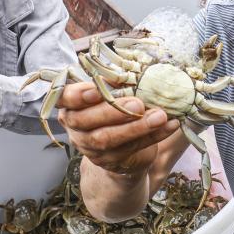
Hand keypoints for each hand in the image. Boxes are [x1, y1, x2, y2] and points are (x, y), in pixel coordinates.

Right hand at [57, 82, 179, 177]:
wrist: (121, 146)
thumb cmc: (114, 109)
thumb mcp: (112, 94)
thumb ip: (115, 84)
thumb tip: (131, 72)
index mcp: (71, 105)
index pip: (64, 99)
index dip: (77, 96)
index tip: (95, 91)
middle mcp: (75, 127)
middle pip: (87, 120)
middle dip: (113, 111)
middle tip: (138, 104)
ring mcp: (90, 147)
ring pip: (108, 139)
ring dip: (136, 127)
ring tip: (160, 116)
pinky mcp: (110, 161)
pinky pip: (132, 148)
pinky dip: (154, 136)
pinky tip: (170, 125)